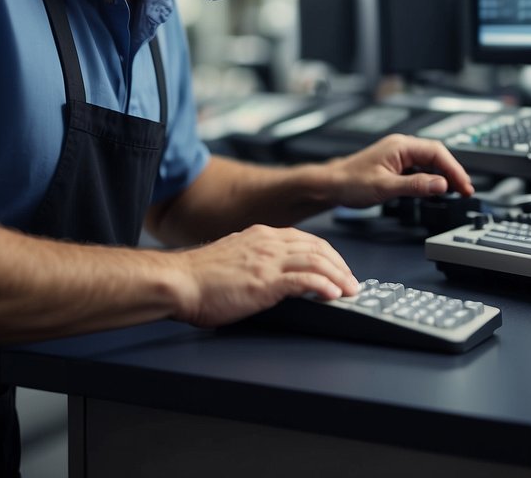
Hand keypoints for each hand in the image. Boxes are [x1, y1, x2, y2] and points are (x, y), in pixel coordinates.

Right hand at [165, 224, 358, 327]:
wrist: (178, 282)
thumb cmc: (197, 278)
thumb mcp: (233, 259)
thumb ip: (254, 260)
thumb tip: (269, 275)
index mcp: (260, 236)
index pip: (305, 240)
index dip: (327, 255)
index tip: (338, 268)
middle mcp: (267, 243)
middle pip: (317, 248)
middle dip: (340, 265)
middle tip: (352, 282)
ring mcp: (267, 261)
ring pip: (316, 261)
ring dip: (338, 276)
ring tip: (349, 290)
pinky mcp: (265, 281)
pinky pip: (304, 279)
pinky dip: (323, 286)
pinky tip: (333, 295)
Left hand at [328, 134, 474, 207]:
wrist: (331, 185)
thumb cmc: (350, 182)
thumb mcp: (385, 187)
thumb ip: (415, 186)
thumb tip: (441, 185)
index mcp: (400, 146)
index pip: (437, 152)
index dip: (454, 169)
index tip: (464, 185)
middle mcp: (401, 147)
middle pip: (436, 156)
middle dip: (453, 172)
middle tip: (466, 190)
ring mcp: (398, 156)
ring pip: (429, 162)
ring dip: (444, 175)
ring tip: (457, 191)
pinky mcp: (396, 165)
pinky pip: (420, 168)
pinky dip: (432, 178)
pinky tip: (437, 189)